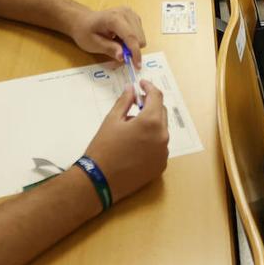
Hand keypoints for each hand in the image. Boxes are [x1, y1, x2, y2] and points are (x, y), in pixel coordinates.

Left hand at [68, 5, 145, 65]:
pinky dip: (131, 41)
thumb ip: (109, 49)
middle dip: (131, 50)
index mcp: (114, 18)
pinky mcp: (134, 16)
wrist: (83, 20)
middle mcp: (126, 13)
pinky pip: (139, 34)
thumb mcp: (92, 44)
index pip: (131, 37)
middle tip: (118, 55)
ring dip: (131, 46)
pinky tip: (120, 39)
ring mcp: (131, 13)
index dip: (135, 53)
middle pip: (139, 38)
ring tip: (116, 44)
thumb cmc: (85, 31)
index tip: (137, 66)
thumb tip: (123, 57)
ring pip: (141, 37)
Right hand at [83, 82, 168, 202]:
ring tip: (132, 128)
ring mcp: (163, 153)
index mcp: (151, 122)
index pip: (157, 97)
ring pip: (161, 131)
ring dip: (151, 124)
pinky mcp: (161, 166)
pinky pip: (160, 147)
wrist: (100, 181)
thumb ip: (125, 101)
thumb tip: (131, 88)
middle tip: (135, 104)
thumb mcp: (112, 120)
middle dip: (150, 106)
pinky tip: (136, 145)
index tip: (141, 84)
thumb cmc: (103, 148)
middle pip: (161, 113)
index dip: (149, 87)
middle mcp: (163, 136)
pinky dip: (152, 141)